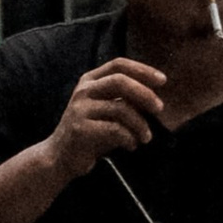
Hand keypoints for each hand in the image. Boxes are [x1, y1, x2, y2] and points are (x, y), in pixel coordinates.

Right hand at [52, 58, 166, 185]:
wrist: (60, 157)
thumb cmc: (90, 133)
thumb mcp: (106, 111)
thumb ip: (124, 101)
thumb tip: (155, 100)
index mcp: (90, 81)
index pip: (119, 65)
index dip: (142, 70)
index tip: (163, 81)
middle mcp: (84, 91)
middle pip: (120, 81)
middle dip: (145, 94)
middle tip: (160, 109)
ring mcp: (80, 109)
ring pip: (120, 108)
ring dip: (140, 124)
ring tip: (146, 137)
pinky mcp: (81, 129)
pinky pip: (115, 130)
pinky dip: (129, 138)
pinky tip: (131, 146)